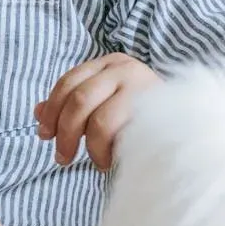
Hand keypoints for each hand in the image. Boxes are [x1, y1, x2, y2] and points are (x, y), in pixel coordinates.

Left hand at [35, 54, 161, 170]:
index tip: (44, 135)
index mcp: (109, 63)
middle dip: (64, 131)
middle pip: (78, 98)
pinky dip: (103, 150)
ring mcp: (140, 86)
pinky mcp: (152, 110)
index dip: (51, 110)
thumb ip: (72, 107)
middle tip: (61, 157)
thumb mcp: (102, 107)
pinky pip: (114, 131)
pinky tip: (107, 161)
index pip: (68, 82)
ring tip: (92, 161)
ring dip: (86, 145)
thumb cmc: (141, 119)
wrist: (186, 127)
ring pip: (96, 117)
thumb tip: (37, 112)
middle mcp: (124, 68)